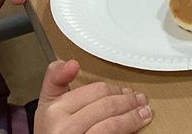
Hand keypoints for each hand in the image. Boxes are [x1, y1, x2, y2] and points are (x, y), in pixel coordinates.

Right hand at [34, 60, 151, 133]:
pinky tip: (136, 127)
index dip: (115, 90)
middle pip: (106, 106)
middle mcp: (63, 128)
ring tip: (144, 112)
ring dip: (132, 116)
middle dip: (127, 101)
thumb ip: (56, 79)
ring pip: (111, 125)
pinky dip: (128, 130)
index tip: (125, 90)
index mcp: (54, 110)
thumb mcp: (48, 103)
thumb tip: (73, 64)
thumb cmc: (51, 132)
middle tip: (139, 99)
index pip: (95, 91)